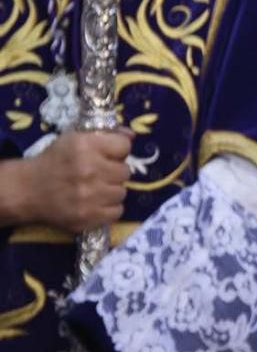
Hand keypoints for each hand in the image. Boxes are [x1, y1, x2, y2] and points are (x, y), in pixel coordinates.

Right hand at [13, 129, 132, 233]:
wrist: (29, 190)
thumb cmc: (55, 160)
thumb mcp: (76, 137)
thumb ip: (107, 133)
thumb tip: (132, 136)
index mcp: (86, 146)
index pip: (124, 146)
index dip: (118, 150)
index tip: (109, 154)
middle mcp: (89, 171)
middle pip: (125, 171)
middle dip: (115, 171)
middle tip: (101, 173)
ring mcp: (88, 197)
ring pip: (122, 192)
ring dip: (112, 190)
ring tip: (98, 188)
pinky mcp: (86, 218)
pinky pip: (117, 212)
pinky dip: (110, 208)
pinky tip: (97, 203)